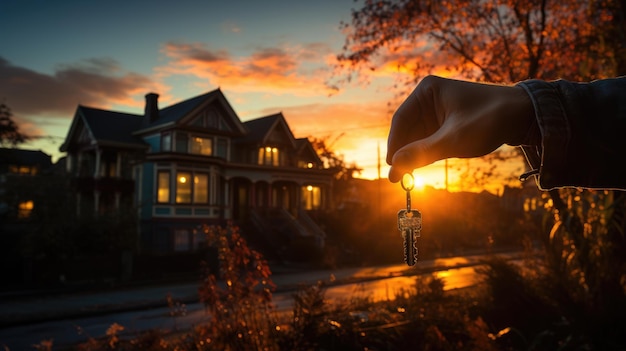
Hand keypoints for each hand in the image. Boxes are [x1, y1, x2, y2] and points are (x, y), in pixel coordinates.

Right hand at [386, 75, 534, 181]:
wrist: (524, 116)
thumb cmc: (490, 120)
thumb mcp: (453, 139)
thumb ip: (422, 152)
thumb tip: (393, 167)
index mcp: (427, 90)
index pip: (400, 121)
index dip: (394, 146)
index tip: (391, 168)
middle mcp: (429, 98)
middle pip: (407, 129)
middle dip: (403, 153)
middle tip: (398, 178)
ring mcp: (437, 110)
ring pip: (416, 137)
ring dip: (413, 155)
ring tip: (408, 177)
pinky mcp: (446, 122)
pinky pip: (428, 139)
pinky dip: (425, 153)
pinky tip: (421, 167)